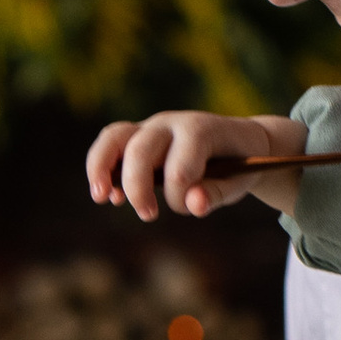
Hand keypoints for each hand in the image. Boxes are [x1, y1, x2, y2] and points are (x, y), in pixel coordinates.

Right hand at [86, 112, 307, 219]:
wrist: (239, 140)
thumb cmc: (238, 165)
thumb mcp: (238, 182)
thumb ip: (216, 194)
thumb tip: (194, 205)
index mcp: (201, 130)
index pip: (179, 167)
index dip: (180, 195)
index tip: (193, 207)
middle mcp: (171, 123)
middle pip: (140, 149)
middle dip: (137, 187)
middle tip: (148, 215)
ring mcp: (151, 126)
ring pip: (114, 137)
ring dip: (101, 168)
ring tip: (101, 197)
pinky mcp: (138, 136)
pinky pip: (109, 145)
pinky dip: (101, 169)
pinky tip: (108, 195)